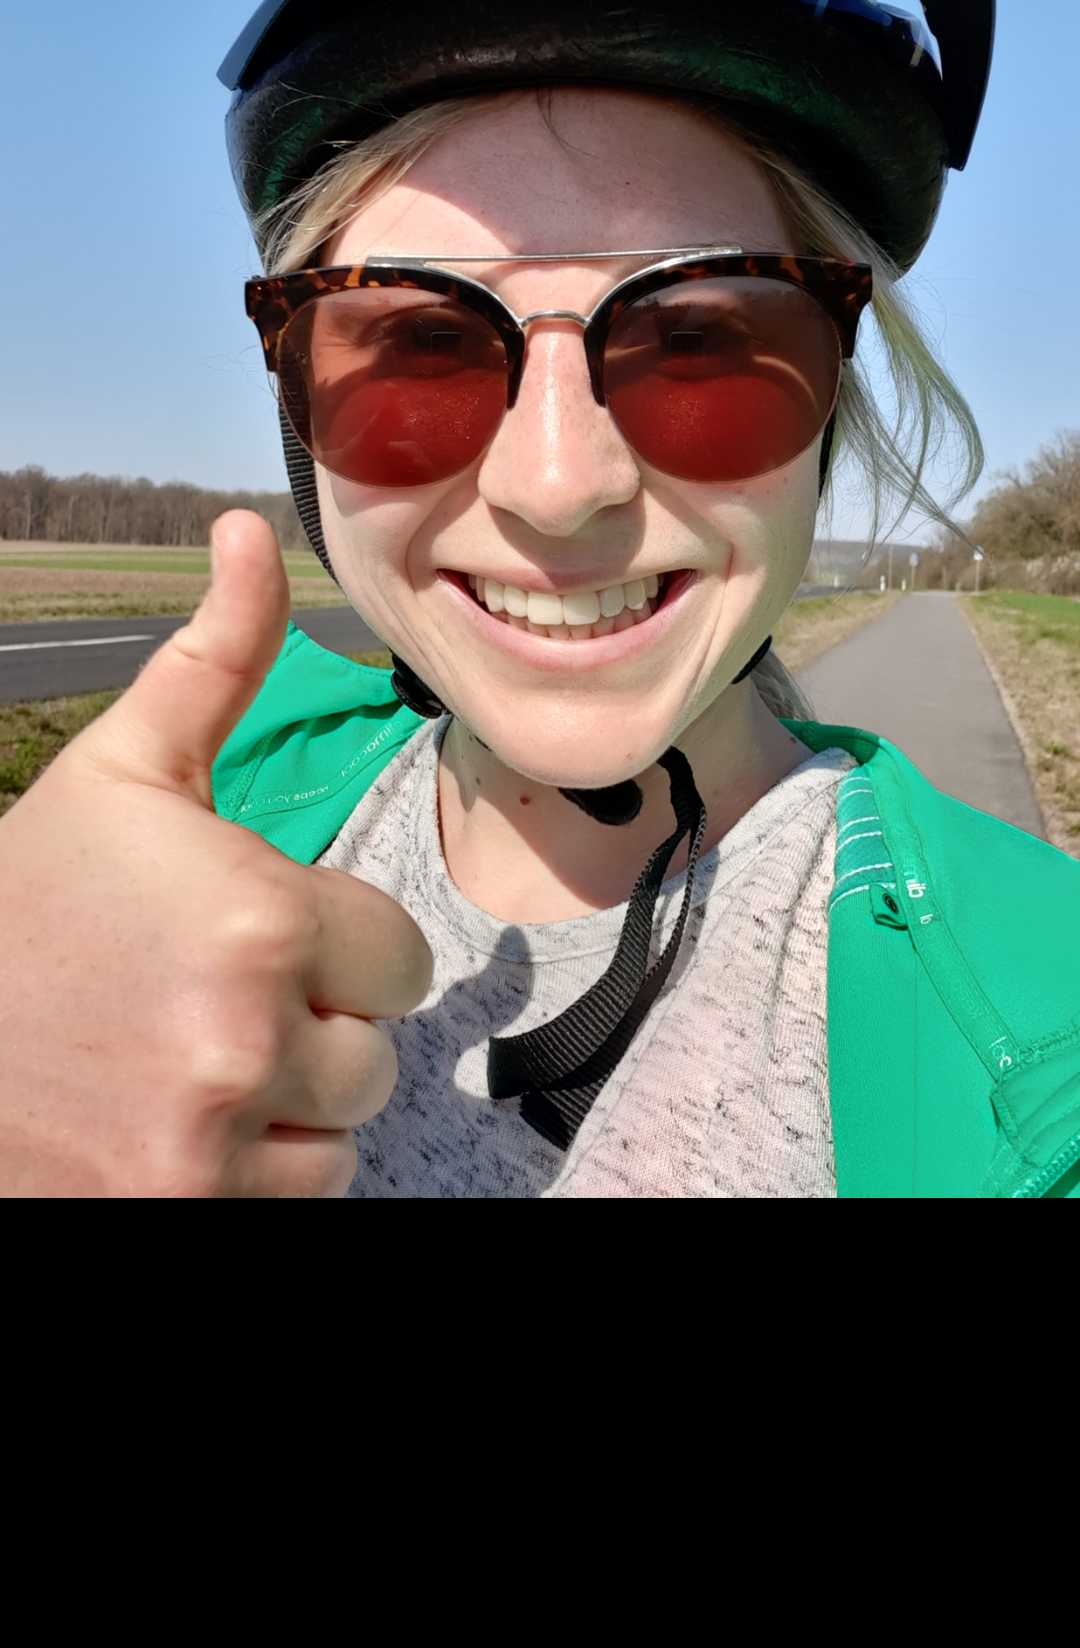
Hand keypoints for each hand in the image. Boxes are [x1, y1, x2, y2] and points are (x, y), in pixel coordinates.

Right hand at [0, 512, 431, 1196]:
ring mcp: (217, 1146)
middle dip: (312, 1024)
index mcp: (257, 917)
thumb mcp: (118, 776)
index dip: (331, 943)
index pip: (399, 955)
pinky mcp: (190, 1215)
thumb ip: (215, 660)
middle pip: (376, 1049)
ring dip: (289, 1104)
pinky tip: (175, 1128)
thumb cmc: (25, 909)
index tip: (251, 935)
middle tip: (203, 1001)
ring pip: (345, 1129)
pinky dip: (253, 1174)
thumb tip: (254, 529)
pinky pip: (303, 1197)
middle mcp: (249, 1037)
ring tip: (186, 1061)